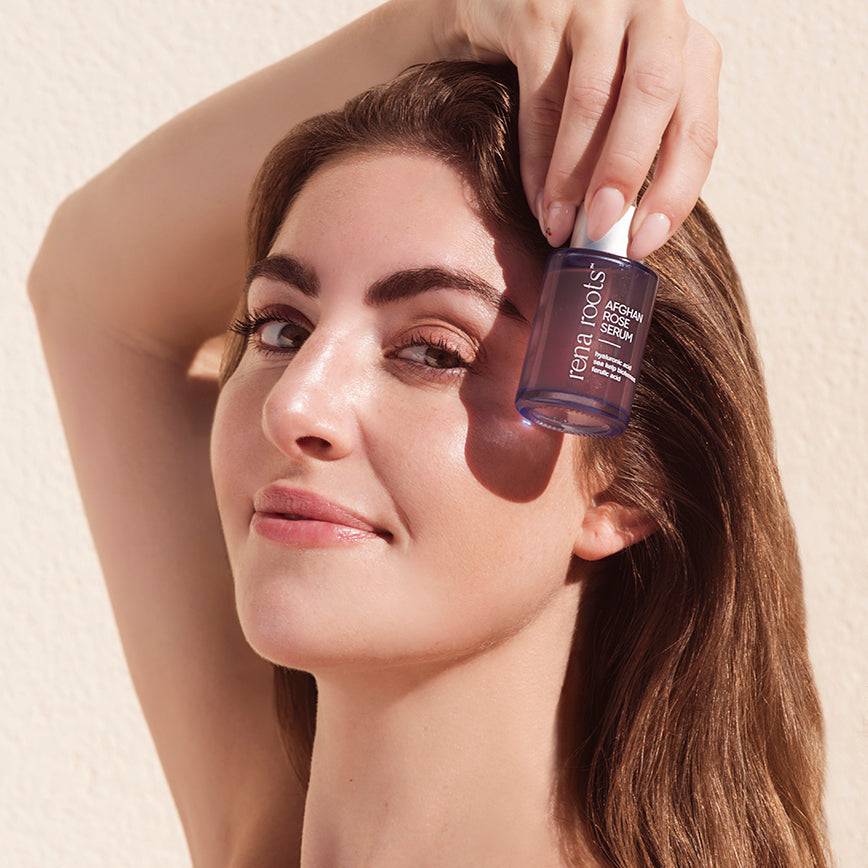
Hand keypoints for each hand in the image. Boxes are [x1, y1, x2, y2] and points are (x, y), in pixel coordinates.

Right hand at [446, 0, 720, 257]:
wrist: (502, 5)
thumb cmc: (570, 64)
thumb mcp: (622, 91)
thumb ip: (635, 142)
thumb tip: (629, 234)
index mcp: (684, 42)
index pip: (696, 124)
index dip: (675, 192)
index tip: (643, 244)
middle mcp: (651, 10)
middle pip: (655, 95)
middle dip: (626, 173)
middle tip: (601, 231)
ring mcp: (594, 3)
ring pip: (593, 99)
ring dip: (574, 175)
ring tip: (560, 226)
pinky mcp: (538, 10)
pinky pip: (540, 97)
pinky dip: (537, 159)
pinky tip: (537, 200)